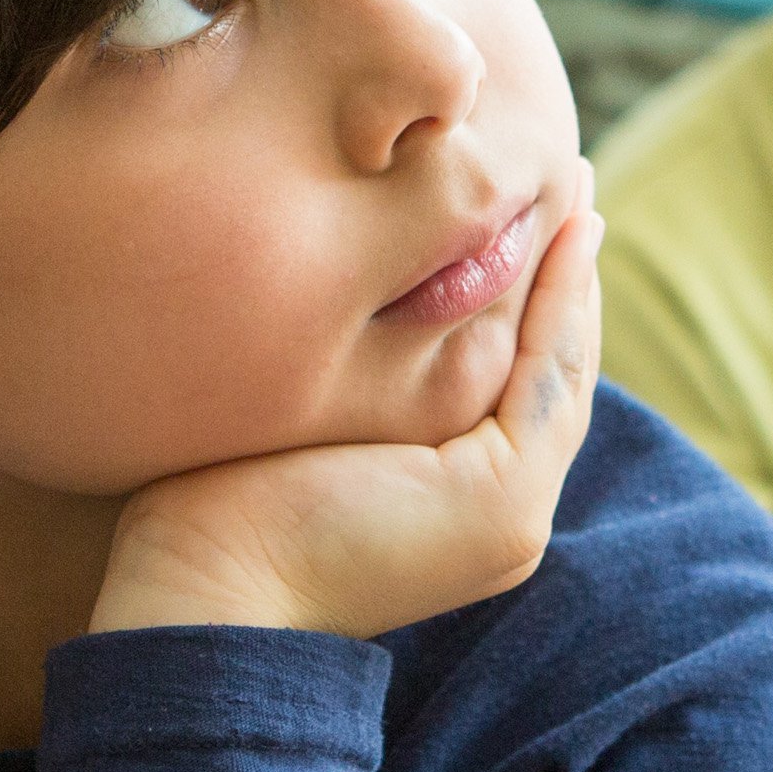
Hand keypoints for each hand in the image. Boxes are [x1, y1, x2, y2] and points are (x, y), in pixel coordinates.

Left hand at [88, 175, 600, 643]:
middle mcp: (496, 512)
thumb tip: (324, 279)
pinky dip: (564, 301)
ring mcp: (509, 512)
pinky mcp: (503, 501)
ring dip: (576, 273)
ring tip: (576, 184)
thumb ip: (334, 365)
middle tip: (569, 179)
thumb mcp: (286, 412)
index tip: (523, 209)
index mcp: (450, 502)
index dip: (524, 294)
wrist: (196, 592)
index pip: (506, 379)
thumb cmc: (201, 507)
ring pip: (559, 368)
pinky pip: (548, 378)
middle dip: (564, 272)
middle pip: (546, 368)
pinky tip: (568, 229)